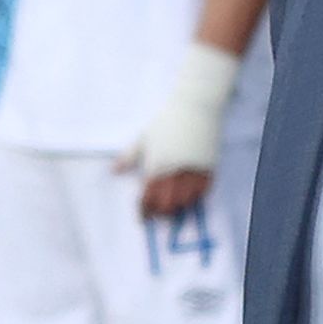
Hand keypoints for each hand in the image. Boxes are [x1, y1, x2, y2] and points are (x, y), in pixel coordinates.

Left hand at [122, 40, 238, 218]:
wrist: (196, 106)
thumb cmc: (167, 120)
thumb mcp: (143, 137)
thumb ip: (128, 157)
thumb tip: (114, 171)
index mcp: (155, 165)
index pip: (147, 199)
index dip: (144, 212)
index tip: (142, 217)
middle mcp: (174, 172)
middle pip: (166, 205)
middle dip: (160, 213)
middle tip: (158, 214)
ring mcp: (193, 171)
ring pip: (186, 202)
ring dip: (178, 209)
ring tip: (174, 208)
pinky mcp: (209, 168)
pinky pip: (203, 192)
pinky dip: (196, 199)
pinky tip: (190, 198)